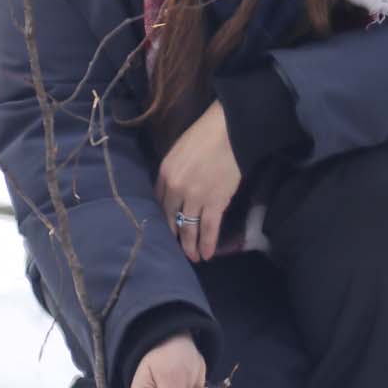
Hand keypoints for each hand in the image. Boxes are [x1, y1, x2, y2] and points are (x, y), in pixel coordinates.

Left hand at [156, 101, 241, 262]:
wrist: (228, 130)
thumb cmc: (206, 134)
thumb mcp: (179, 151)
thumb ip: (175, 171)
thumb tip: (177, 187)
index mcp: (164, 173)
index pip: (159, 202)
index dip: (164, 217)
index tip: (168, 227)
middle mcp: (175, 189)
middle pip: (170, 219)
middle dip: (174, 236)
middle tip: (177, 248)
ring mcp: (194, 197)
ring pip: (188, 228)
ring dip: (190, 246)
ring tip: (193, 258)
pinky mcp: (214, 202)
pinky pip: (208, 228)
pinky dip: (207, 243)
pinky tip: (207, 254)